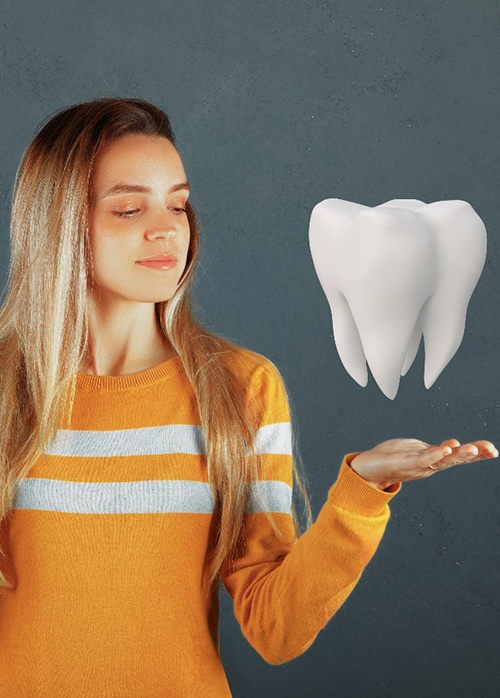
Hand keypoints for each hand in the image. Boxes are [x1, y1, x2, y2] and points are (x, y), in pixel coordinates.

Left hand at [349, 438, 498, 490]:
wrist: (367, 469)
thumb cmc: (392, 457)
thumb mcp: (417, 450)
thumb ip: (434, 449)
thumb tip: (456, 444)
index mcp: (433, 460)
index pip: (458, 455)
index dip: (476, 453)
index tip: (493, 449)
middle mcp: (429, 465)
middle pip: (454, 459)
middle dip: (473, 454)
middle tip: (490, 449)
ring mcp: (417, 465)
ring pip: (441, 459)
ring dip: (457, 455)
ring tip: (472, 449)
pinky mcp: (404, 463)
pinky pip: (421, 459)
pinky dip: (434, 454)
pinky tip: (445, 449)